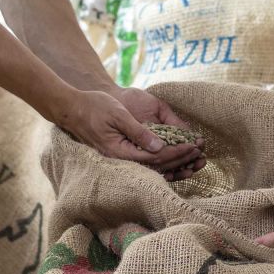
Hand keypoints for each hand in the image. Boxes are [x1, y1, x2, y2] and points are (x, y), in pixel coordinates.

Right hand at [61, 89, 201, 172]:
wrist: (72, 108)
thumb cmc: (94, 107)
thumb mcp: (118, 115)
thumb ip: (138, 132)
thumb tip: (160, 147)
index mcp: (119, 152)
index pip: (155, 157)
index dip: (177, 152)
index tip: (194, 145)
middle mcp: (121, 160)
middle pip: (157, 165)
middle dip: (181, 159)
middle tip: (201, 152)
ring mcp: (121, 159)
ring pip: (154, 167)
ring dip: (176, 164)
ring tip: (196, 161)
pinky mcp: (123, 155)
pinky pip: (148, 162)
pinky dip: (165, 162)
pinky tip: (179, 161)